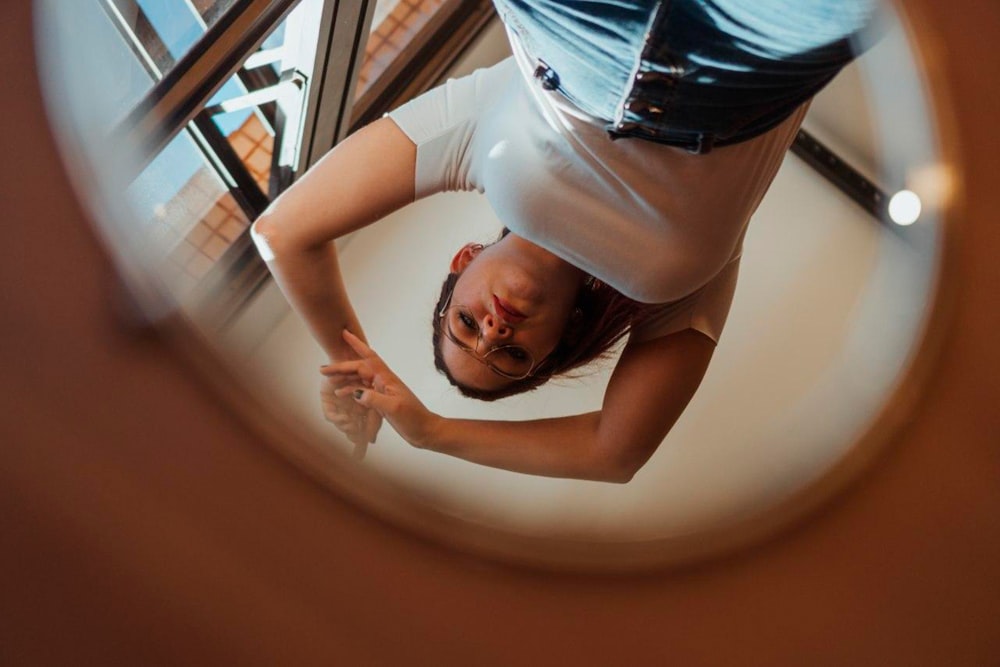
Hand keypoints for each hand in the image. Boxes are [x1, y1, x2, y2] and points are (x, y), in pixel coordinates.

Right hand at [320, 330, 438, 448]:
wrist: (425, 430)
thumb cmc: (414, 418)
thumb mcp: (393, 408)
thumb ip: (374, 399)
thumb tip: (356, 393)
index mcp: (387, 378)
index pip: (369, 358)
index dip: (357, 345)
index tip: (345, 333)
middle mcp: (383, 382)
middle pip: (359, 370)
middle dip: (341, 368)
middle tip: (323, 370)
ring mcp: (382, 391)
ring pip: (359, 381)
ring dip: (344, 379)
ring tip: (328, 381)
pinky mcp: (381, 402)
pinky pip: (362, 393)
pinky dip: (351, 392)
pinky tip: (341, 394)